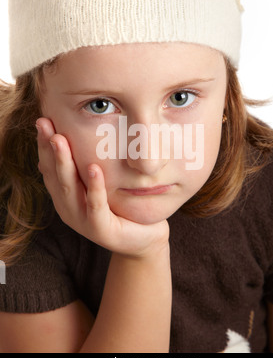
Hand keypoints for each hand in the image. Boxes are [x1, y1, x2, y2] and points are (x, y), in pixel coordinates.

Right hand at [36, 118, 169, 257]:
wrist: (143, 237)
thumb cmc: (121, 205)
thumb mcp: (100, 182)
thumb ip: (86, 164)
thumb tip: (77, 135)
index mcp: (66, 194)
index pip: (49, 166)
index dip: (44, 144)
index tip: (43, 120)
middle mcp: (68, 207)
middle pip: (54, 174)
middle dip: (48, 148)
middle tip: (44, 123)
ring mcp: (81, 220)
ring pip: (69, 189)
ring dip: (64, 163)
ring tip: (60, 140)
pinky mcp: (100, 230)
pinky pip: (96, 207)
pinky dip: (94, 187)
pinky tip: (94, 168)